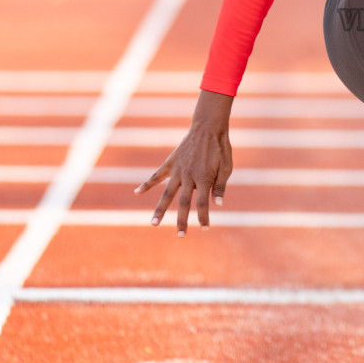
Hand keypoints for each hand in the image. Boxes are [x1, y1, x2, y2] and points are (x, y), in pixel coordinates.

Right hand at [136, 89, 233, 234]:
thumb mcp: (226, 167)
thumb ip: (220, 186)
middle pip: (184, 202)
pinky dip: (146, 184)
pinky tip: (137, 192)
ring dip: (160, 209)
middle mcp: (189, 176)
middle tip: (180, 235)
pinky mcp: (170, 163)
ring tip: (154, 223)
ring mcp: (178, 170)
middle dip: (182, 220)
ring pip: (167, 193)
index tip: (205, 228)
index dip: (204, 217)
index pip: (203, 203)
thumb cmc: (220, 148)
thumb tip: (218, 204)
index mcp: (204, 178)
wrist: (208, 127)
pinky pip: (156, 175)